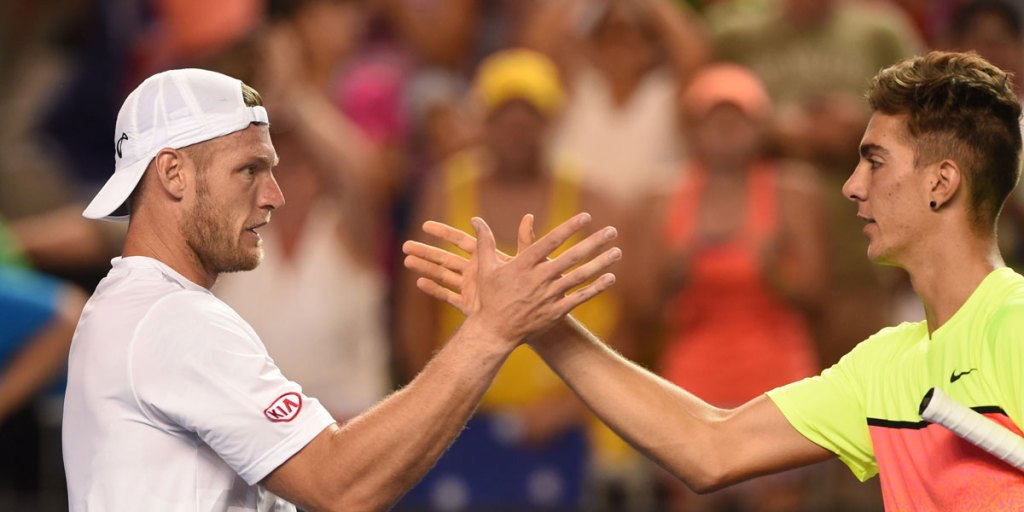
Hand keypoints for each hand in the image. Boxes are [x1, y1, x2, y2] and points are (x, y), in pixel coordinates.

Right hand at [403, 213, 620, 342]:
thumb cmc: (490, 298)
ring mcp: (549, 296)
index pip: (550, 242)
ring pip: (579, 277)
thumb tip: (476, 219)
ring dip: (600, 263)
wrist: (494, 332)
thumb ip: (485, 242)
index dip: (569, 228)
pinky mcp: (556, 312)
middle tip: (612, 230)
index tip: (586, 216)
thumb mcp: (485, 269)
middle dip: (593, 242)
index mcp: (523, 265)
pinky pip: (580, 298)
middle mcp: (539, 279)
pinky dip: (596, 288)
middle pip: (571, 257)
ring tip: (617, 251)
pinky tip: (611, 278)